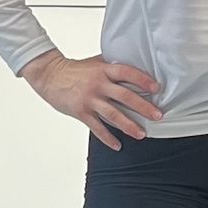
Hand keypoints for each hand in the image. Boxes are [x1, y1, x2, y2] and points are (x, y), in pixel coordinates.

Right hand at [20, 51, 162, 149]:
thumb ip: (112, 66)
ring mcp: (89, 99)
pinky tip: (117, 145)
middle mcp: (98, 84)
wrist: (50, 75)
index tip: (156, 88)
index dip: (142, 80)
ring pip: (112, 114)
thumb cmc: (75, 69)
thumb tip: (135, 67)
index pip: (127, 73)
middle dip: (143, 107)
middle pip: (124, 96)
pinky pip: (96, 127)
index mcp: (104, 70)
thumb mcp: (96, 63)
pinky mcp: (81, 112)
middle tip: (158, 115)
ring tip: (141, 134)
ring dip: (129, 125)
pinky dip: (107, 137)